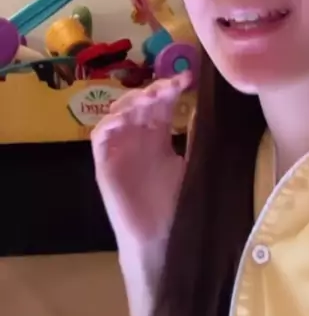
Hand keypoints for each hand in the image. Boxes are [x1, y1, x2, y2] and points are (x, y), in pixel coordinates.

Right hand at [91, 72, 190, 247]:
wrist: (159, 237)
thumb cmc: (175, 203)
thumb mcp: (188, 164)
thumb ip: (192, 137)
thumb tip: (201, 107)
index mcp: (157, 134)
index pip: (160, 102)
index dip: (170, 87)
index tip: (188, 78)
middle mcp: (137, 136)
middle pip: (140, 103)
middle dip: (153, 90)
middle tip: (169, 87)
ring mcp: (119, 148)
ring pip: (118, 112)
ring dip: (132, 101)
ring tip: (149, 98)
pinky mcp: (104, 164)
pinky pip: (100, 137)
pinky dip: (108, 124)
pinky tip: (122, 118)